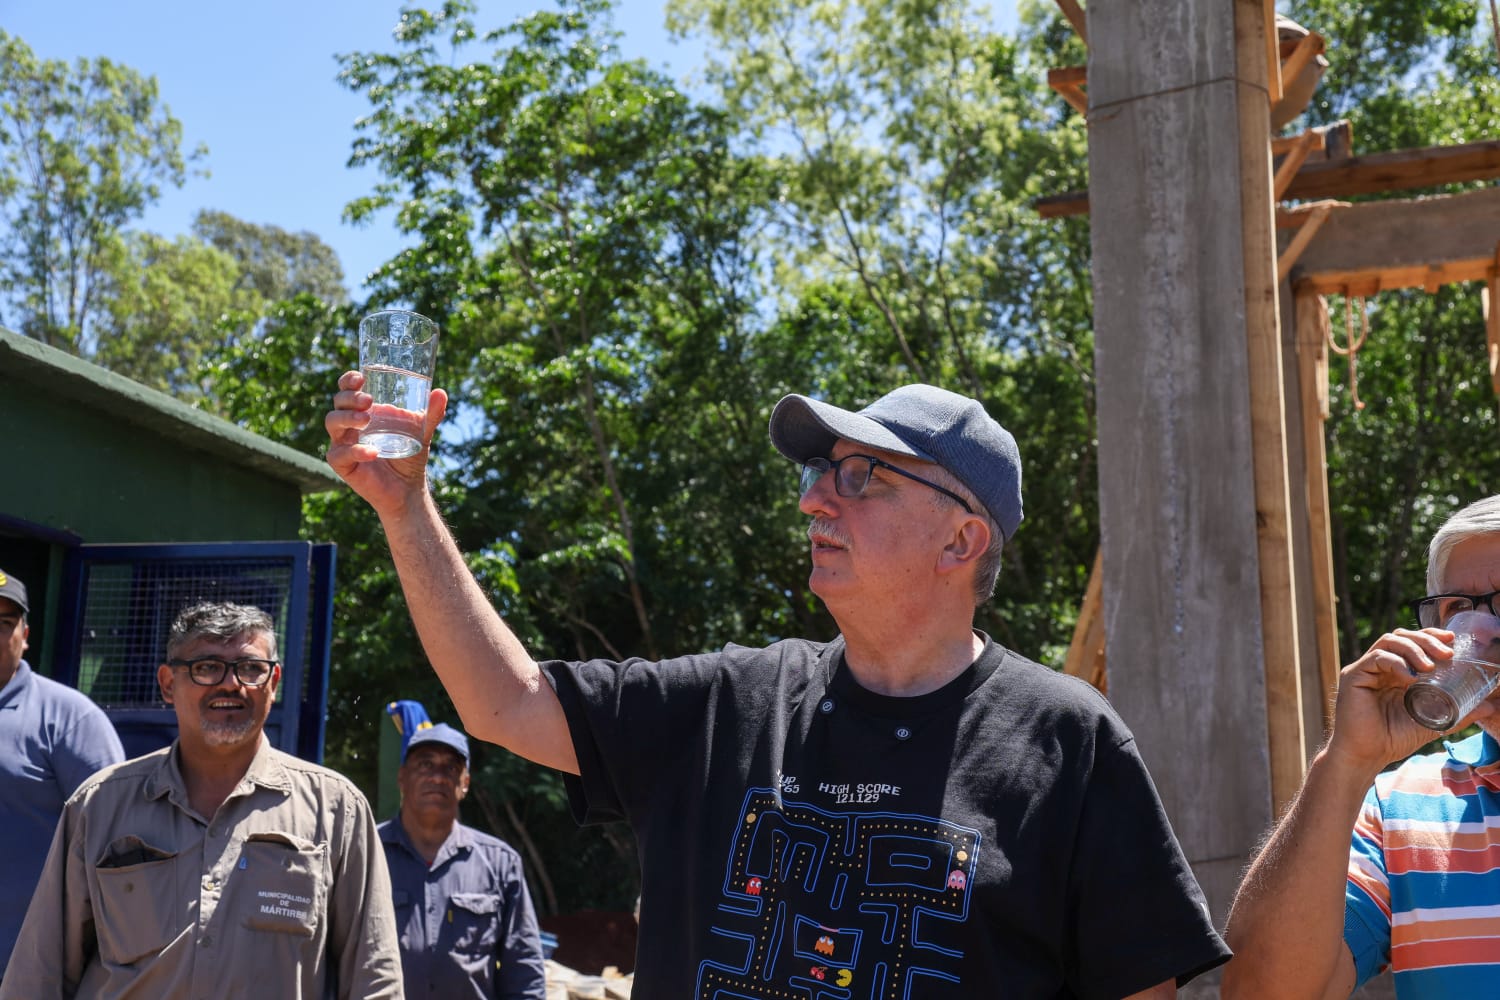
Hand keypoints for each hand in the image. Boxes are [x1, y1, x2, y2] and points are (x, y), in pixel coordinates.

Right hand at [325, 370, 448, 515]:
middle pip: (338, 403)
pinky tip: (373, 452)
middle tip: (368, 401)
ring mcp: (343, 444)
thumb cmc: (410, 456)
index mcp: (363, 412)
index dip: (348, 381)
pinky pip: (339, 454)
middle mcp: (349, 426)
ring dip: (347, 418)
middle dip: (349, 398)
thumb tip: (441, 393)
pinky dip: (356, 451)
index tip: (360, 378)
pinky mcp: (343, 465)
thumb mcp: (422, 433)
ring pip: (332, 423)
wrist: (408, 488)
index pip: (347, 390)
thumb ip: (431, 414)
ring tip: (366, 419)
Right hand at [1326, 626, 1495, 772]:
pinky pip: (1376, 657)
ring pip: (1389, 641)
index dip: (1431, 636)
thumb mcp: (1432, 722)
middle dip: (1426, 640)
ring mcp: (1365, 670)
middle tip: (1447, 653)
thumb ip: (1457, 712)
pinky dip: (1397, 663)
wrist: (1367, 755)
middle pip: (1402, 636)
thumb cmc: (1393, 739)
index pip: (1413, 643)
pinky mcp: (1353, 675)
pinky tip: (1410, 677)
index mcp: (1395, 672)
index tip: (1452, 639)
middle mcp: (1379, 667)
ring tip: (1430, 666)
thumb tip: (1490, 706)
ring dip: (1414, 649)